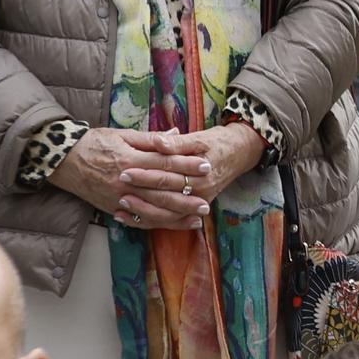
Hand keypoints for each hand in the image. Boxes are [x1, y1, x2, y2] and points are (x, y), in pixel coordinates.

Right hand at [49, 128, 212, 229]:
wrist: (62, 161)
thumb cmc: (94, 143)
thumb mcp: (122, 135)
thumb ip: (150, 138)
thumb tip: (176, 134)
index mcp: (131, 159)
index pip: (166, 163)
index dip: (187, 164)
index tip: (207, 166)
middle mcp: (126, 181)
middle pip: (162, 191)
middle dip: (187, 196)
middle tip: (208, 200)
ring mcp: (118, 197)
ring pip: (153, 209)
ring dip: (177, 215)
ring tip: (197, 217)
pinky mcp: (112, 208)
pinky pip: (137, 220)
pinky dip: (156, 223)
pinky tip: (173, 224)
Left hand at [111, 124, 265, 228]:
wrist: (240, 153)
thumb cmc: (218, 142)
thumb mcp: (200, 138)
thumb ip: (177, 142)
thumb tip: (159, 141)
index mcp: (201, 173)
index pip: (167, 176)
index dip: (145, 174)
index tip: (124, 170)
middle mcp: (201, 192)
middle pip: (165, 197)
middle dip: (140, 193)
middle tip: (118, 188)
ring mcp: (198, 203)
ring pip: (166, 214)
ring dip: (142, 212)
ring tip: (120, 206)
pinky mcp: (193, 209)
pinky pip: (169, 220)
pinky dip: (148, 221)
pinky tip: (130, 219)